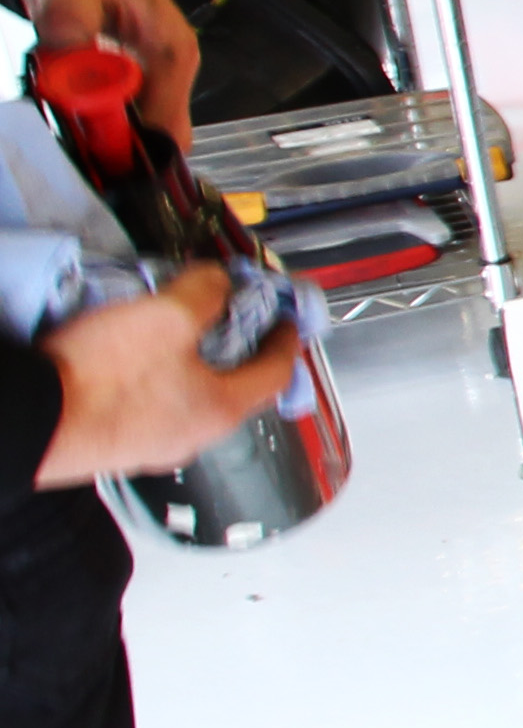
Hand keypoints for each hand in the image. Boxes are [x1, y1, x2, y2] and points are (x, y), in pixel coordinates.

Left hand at [7, 0, 194, 138]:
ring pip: (129, 130)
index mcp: (173, 51)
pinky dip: (85, 115)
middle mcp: (169, 69)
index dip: (126, 148)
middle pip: (149, 138)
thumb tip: (80, 89)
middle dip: (105, 143)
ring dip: (92, 128)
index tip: (85, 146)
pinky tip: (64, 97)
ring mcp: (149, 74)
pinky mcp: (128, 76)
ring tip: (60, 103)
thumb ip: (73, 40)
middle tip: (64, 126)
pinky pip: (112, 115)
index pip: (166, 129)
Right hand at [36, 267, 295, 486]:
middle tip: (230, 320)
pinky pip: (148, 406)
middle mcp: (192, 436)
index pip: (276, 373)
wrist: (31, 418)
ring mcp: (149, 445)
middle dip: (236, 351)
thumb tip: (218, 282)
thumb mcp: (166, 317)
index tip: (286, 321)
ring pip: (188, 398)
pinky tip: (131, 360)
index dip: (285, 339)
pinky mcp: (111, 444)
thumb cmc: (102, 377)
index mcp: (221, 409)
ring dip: (191, 365)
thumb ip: (204, 294)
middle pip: (233, 388)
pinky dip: (154, 380)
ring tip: (177, 333)